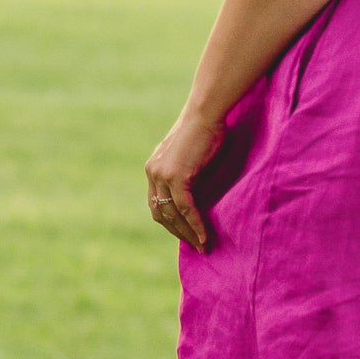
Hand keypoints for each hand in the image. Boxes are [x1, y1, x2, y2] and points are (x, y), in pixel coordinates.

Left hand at [145, 104, 222, 249]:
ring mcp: (162, 175)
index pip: (157, 203)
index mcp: (154, 167)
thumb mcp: (189, 154)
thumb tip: (197, 189)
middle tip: (195, 246)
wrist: (206, 112)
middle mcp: (153, 172)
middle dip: (178, 232)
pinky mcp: (176, 177)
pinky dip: (196, 225)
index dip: (171, 222)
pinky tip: (205, 237)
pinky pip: (186, 209)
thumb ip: (186, 171)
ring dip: (188, 234)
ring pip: (173, 215)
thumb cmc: (205, 128)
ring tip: (203, 246)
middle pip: (161, 213)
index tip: (186, 234)